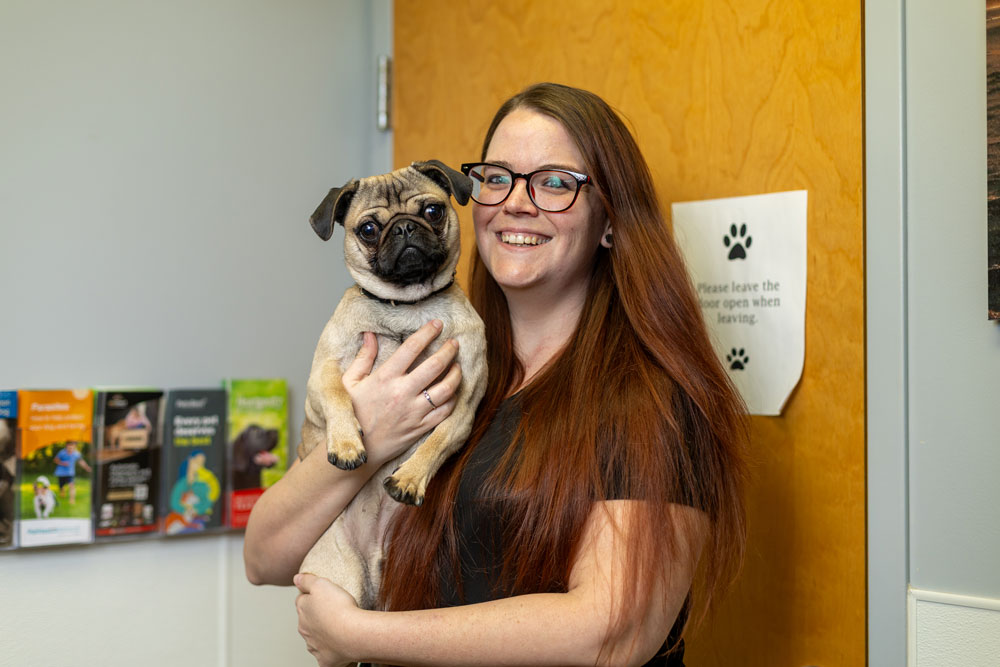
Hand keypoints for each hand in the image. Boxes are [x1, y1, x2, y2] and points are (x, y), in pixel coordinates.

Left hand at [294, 573, 359, 666]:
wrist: (353, 634)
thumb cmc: (339, 608)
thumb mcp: (321, 584)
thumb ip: (307, 580)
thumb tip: (296, 578)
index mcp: (302, 611)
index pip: (302, 601)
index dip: (313, 596)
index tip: (324, 596)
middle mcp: (305, 630)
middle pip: (308, 621)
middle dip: (317, 616)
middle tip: (334, 610)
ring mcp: (314, 646)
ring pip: (315, 639)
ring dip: (323, 634)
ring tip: (339, 627)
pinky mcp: (324, 660)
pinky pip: (325, 656)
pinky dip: (330, 652)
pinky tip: (339, 646)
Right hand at [343, 319, 461, 466]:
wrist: (358, 451)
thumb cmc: (352, 415)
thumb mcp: (349, 383)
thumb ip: (363, 358)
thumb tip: (370, 334)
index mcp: (384, 378)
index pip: (411, 348)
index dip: (427, 333)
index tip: (437, 324)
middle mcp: (402, 393)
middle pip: (435, 366)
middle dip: (448, 350)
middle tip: (454, 343)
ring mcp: (414, 412)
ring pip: (446, 389)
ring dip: (456, 374)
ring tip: (457, 366)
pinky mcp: (422, 427)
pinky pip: (446, 410)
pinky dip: (453, 398)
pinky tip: (453, 390)